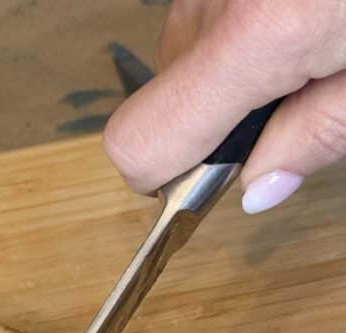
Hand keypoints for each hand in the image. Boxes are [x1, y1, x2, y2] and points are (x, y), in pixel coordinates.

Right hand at [104, 0, 345, 212]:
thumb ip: (318, 135)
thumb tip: (258, 186)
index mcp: (262, 32)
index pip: (143, 139)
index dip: (162, 174)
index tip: (202, 181)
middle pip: (167, 87)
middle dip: (216, 112)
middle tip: (296, 100)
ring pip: (187, 39)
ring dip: (232, 62)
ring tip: (314, 38)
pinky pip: (211, 1)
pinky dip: (243, 18)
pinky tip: (303, 8)